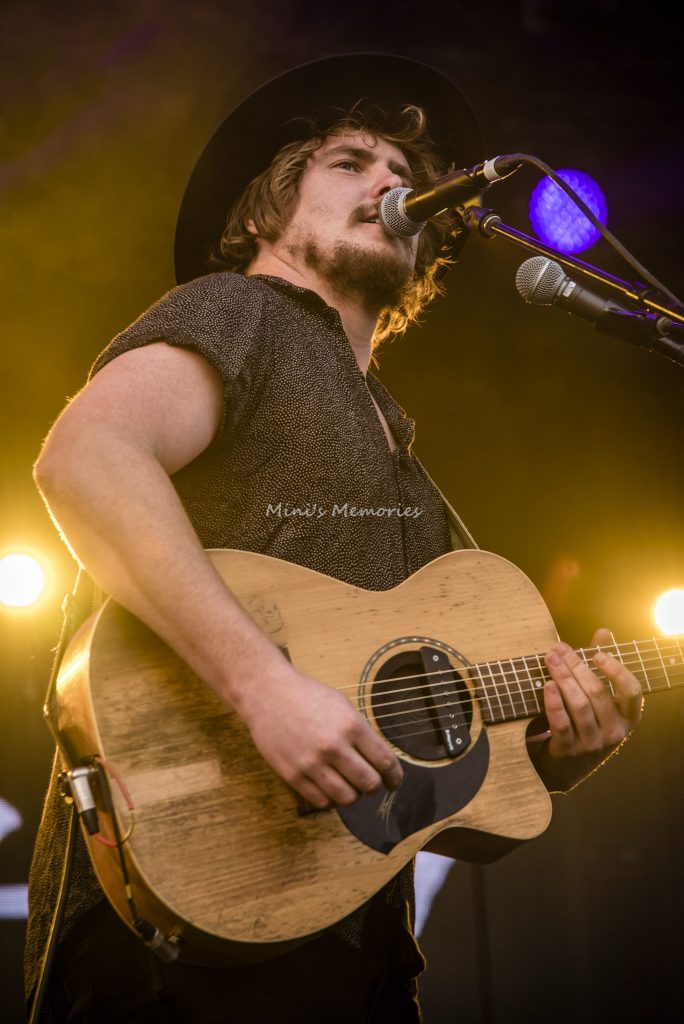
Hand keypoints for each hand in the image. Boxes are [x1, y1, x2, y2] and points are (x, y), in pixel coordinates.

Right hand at [239, 662, 403, 809]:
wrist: (267, 693)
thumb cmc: (306, 695)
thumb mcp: (342, 705)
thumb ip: (361, 732)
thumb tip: (378, 759)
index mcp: (351, 725)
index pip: (385, 762)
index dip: (394, 776)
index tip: (394, 781)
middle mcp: (334, 746)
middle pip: (369, 784)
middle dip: (375, 786)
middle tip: (371, 783)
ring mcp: (312, 763)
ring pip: (347, 798)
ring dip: (354, 795)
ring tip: (350, 786)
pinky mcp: (293, 775)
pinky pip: (322, 801)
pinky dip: (331, 799)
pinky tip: (330, 788)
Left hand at [535, 627, 642, 790]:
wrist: (569, 765)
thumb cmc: (588, 720)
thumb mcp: (600, 696)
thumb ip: (604, 663)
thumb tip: (604, 632)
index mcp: (628, 716)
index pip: (632, 691)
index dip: (617, 670)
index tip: (597, 654)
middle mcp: (615, 731)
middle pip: (598, 693)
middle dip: (576, 667)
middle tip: (558, 649)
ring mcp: (593, 743)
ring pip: (580, 706)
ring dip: (563, 680)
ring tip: (550, 661)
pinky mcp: (570, 751)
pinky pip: (562, 724)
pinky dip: (554, 704)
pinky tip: (547, 686)